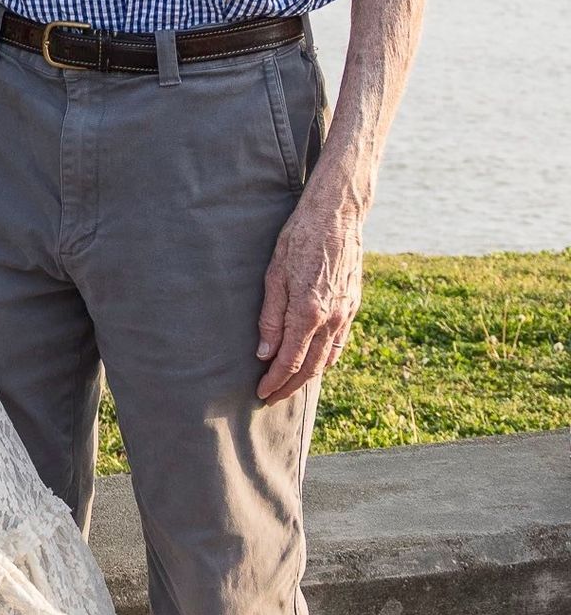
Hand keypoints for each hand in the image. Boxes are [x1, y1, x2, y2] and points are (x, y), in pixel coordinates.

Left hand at [255, 181, 365, 404]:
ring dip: (309, 376)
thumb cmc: (298, 240)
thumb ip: (270, 318)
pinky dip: (327, 359)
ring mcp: (346, 313)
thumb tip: (264, 353)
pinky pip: (340, 342)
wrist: (337, 216)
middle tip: (272, 397)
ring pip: (328, 358)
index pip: (290, 361)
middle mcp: (331, 319)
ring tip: (291, 386)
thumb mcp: (274, 276)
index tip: (261, 392)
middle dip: (290, 386)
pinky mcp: (353, 305)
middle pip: (311, 367)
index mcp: (308, 313)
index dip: (275, 380)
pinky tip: (316, 362)